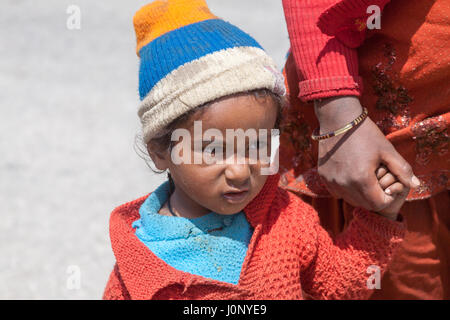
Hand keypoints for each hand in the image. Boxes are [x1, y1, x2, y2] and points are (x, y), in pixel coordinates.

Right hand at [314, 96, 419, 212]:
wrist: (338, 120)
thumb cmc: (365, 133)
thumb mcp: (387, 150)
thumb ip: (403, 170)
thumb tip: (416, 185)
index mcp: (362, 179)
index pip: (378, 204)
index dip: (387, 198)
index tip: (389, 186)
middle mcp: (344, 184)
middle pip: (364, 204)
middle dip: (374, 198)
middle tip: (378, 182)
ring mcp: (331, 181)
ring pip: (349, 199)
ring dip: (360, 195)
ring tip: (365, 178)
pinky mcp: (323, 177)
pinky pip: (337, 192)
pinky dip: (346, 189)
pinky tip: (351, 175)